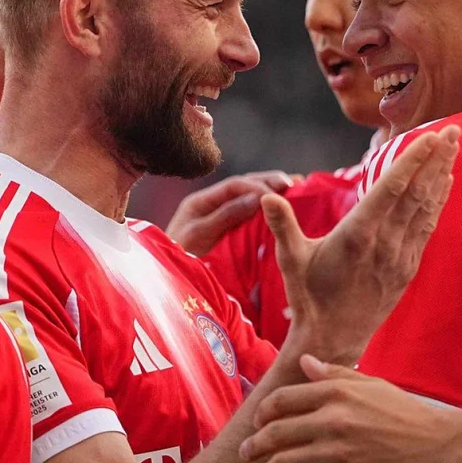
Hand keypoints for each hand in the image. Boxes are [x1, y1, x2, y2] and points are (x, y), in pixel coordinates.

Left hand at [166, 171, 299, 255]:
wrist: (165, 279)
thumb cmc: (176, 257)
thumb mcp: (198, 235)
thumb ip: (225, 216)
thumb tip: (257, 198)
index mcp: (201, 202)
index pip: (234, 185)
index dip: (258, 184)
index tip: (281, 189)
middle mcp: (210, 205)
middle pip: (243, 187)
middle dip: (269, 183)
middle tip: (296, 183)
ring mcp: (218, 218)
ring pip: (248, 200)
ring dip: (270, 194)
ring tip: (295, 191)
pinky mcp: (225, 233)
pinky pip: (247, 217)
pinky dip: (265, 211)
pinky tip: (281, 211)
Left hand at [241, 355, 461, 462]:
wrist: (440, 444)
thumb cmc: (406, 412)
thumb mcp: (371, 384)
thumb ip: (334, 374)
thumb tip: (305, 363)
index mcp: (336, 392)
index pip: (281, 401)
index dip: (263, 414)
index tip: (259, 423)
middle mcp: (333, 420)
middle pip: (274, 433)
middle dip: (254, 446)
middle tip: (246, 454)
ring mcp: (339, 453)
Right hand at [264, 126, 459, 365]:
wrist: (333, 339)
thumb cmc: (308, 296)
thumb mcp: (291, 260)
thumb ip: (282, 225)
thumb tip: (266, 196)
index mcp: (357, 235)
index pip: (390, 190)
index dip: (412, 162)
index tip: (429, 137)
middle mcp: (384, 244)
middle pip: (416, 193)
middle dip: (436, 160)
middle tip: (452, 129)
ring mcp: (400, 257)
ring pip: (426, 208)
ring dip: (441, 175)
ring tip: (455, 146)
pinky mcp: (407, 268)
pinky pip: (427, 227)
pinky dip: (438, 202)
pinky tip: (446, 182)